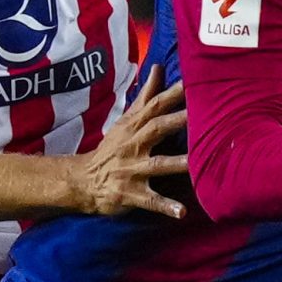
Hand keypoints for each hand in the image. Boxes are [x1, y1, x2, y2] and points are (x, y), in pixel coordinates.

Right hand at [69, 71, 188, 217]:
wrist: (82, 181)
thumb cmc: (112, 149)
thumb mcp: (126, 120)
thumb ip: (145, 96)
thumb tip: (158, 67)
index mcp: (133, 127)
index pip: (154, 106)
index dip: (171, 94)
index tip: (190, 82)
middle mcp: (133, 146)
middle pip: (156, 130)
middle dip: (176, 122)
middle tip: (199, 115)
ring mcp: (131, 170)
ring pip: (156, 166)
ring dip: (176, 165)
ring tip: (196, 164)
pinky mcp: (130, 194)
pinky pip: (150, 201)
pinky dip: (165, 207)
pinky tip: (181, 213)